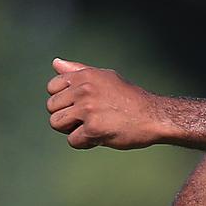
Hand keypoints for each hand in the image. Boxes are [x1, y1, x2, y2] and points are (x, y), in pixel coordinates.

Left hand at [46, 58, 170, 149]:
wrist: (154, 116)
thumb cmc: (130, 98)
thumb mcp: (106, 78)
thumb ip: (79, 71)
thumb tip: (55, 62)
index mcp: (85, 76)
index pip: (52, 87)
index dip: (63, 99)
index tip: (80, 103)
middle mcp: (84, 90)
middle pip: (52, 107)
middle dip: (67, 115)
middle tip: (89, 117)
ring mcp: (88, 109)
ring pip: (57, 123)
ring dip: (72, 130)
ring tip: (92, 126)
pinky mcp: (93, 128)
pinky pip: (72, 141)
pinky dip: (85, 143)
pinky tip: (101, 136)